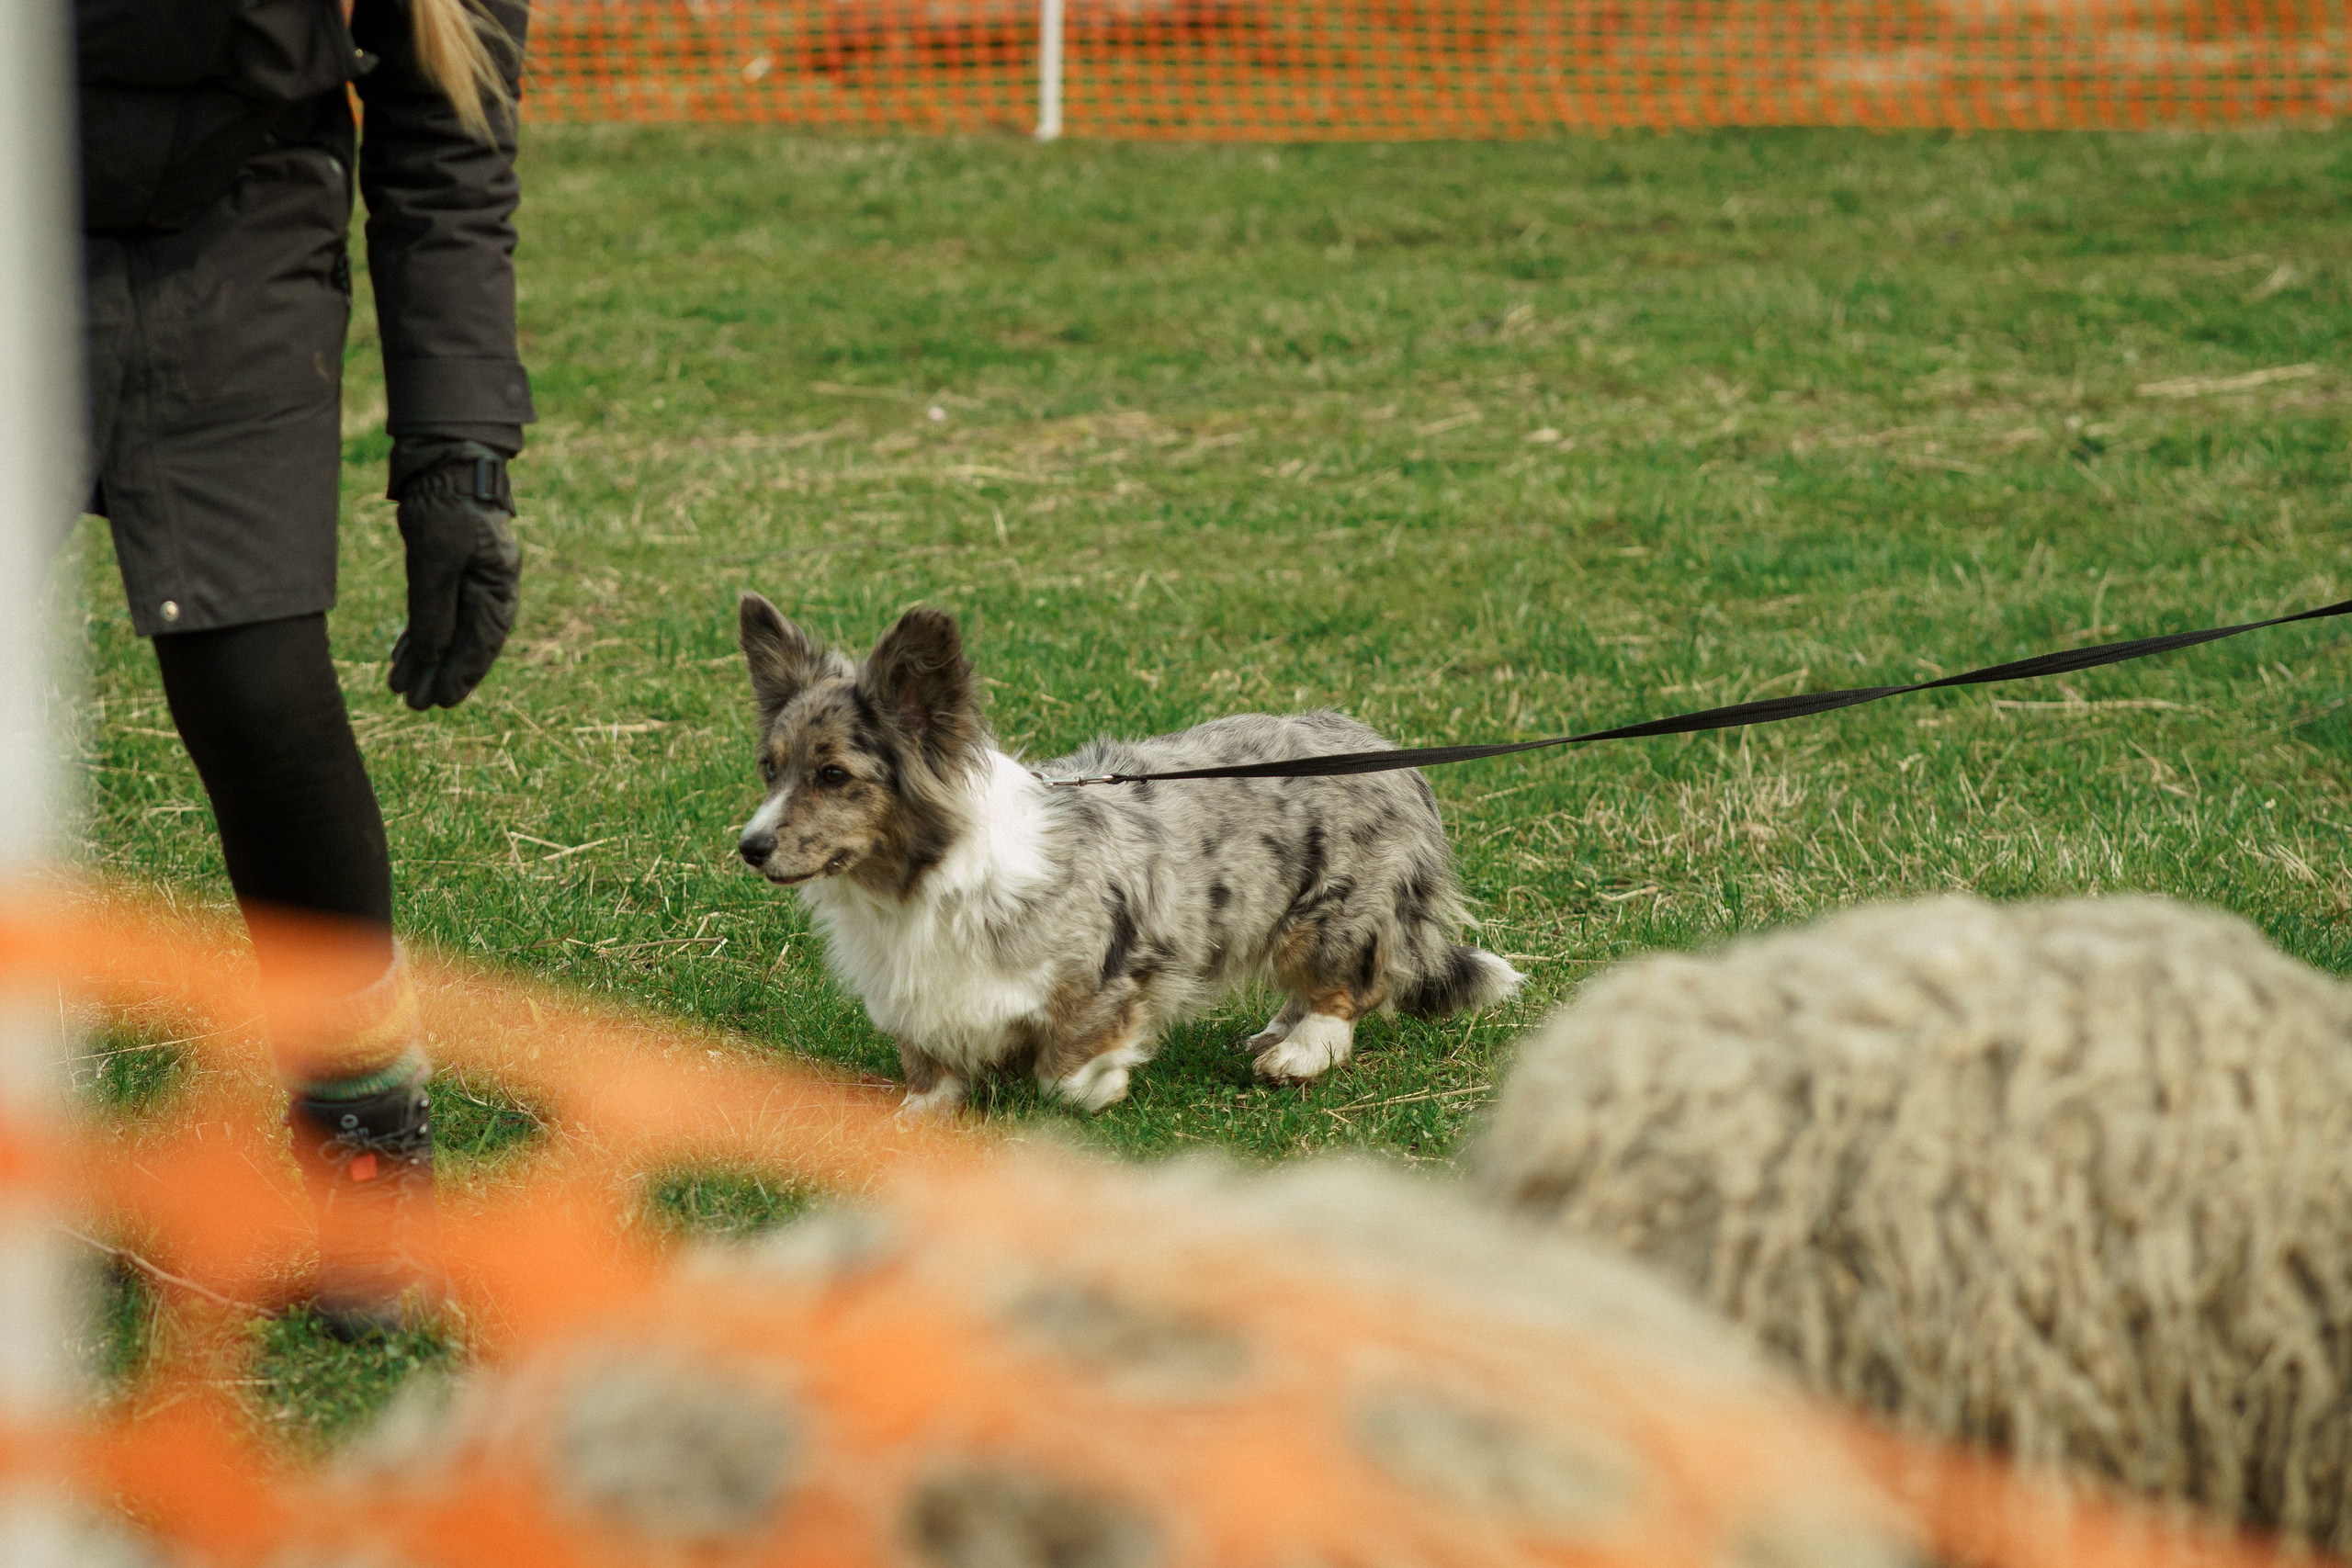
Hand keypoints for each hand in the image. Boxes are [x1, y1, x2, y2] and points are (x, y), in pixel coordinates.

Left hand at [388, 442, 520, 710]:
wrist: (446, 458)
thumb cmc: (446, 505)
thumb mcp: (436, 559)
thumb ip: (436, 609)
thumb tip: (436, 656)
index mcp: (498, 585)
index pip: (482, 641)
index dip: (462, 675)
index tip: (443, 702)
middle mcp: (490, 586)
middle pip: (467, 641)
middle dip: (441, 675)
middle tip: (417, 706)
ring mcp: (471, 577)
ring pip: (449, 629)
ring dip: (427, 660)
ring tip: (402, 689)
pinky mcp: (450, 568)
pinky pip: (438, 611)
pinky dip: (421, 635)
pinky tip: (403, 657)